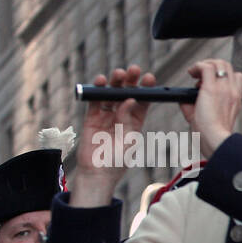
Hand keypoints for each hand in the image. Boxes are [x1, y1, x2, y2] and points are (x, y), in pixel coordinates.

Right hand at [74, 65, 156, 206]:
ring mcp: (106, 116)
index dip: (145, 89)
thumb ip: (128, 120)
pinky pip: (94, 102)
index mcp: (135, 122)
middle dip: (130, 81)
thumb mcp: (128, 139)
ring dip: (115, 83)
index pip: (142, 102)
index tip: (150, 77)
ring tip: (119, 73)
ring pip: (111, 95)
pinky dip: (97, 91)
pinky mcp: (92, 118)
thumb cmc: (118, 160)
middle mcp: (121, 116)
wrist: (99, 173)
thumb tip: (129, 100)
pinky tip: (101, 81)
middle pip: (126, 94)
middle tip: (134, 69)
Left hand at [180, 60, 241, 157]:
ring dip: (206, 64)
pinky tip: (191, 73)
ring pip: (219, 63)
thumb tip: (184, 99)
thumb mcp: (207, 119)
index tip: (209, 81)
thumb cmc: (212, 136)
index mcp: (235, 99)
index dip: (222, 74)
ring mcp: (224, 89)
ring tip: (196, 74)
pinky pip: (206, 67)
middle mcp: (232, 92)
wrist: (216, 140)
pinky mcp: (212, 89)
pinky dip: (197, 67)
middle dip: (212, 65)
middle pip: (227, 66)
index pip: (235, 77)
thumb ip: (196, 106)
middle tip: (200, 75)